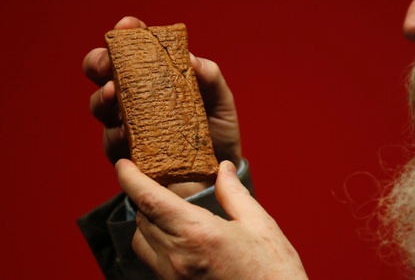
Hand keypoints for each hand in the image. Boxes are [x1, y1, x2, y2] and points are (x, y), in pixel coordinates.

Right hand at [83, 16, 242, 195]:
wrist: (217, 177)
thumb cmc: (216, 132)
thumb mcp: (220, 101)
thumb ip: (210, 78)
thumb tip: (190, 60)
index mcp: (156, 77)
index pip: (135, 49)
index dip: (128, 34)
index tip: (129, 25)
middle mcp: (135, 97)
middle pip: (103, 72)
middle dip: (100, 62)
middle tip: (109, 62)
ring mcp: (126, 125)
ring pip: (100, 105)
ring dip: (103, 97)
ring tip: (115, 93)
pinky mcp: (126, 155)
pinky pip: (112, 142)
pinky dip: (116, 134)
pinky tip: (126, 131)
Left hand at [116, 159, 307, 279]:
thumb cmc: (273, 271)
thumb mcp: (260, 225)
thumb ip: (235, 194)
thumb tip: (223, 169)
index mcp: (198, 234)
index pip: (150, 200)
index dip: (130, 178)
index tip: (123, 164)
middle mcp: (178, 258)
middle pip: (142, 218)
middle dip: (143, 196)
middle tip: (154, 180)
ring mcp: (174, 278)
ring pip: (141, 241)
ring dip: (147, 221)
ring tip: (165, 209)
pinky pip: (153, 261)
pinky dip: (155, 243)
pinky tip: (176, 236)